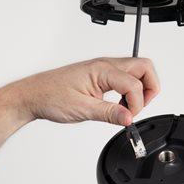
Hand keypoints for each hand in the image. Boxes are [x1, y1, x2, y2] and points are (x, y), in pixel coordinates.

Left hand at [10, 57, 159, 125]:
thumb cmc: (51, 97)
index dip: (137, 103)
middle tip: (139, 107)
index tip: (128, 117)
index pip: (134, 83)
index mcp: (102, 70)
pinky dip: (129, 90)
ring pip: (137, 71)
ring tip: (128, 107)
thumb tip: (129, 118)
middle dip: (150, 88)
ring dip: (140, 89)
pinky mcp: (100, 75)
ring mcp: (104, 68)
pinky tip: (119, 104)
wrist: (33, 95)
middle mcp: (105, 65)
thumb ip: (110, 114)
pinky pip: (125, 77)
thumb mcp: (82, 110)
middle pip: (144, 67)